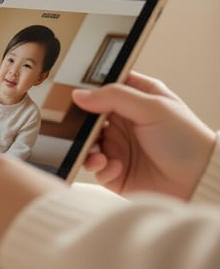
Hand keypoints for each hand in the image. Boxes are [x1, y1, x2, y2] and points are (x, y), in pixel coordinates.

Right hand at [73, 71, 214, 200]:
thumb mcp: (153, 108)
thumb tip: (78, 94)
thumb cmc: (186, 140)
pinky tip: (114, 167)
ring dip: (87, 147)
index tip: (69, 92)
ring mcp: (119, 146)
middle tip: (77, 127)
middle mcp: (124, 121)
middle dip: (80, 123)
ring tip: (98, 153)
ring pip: (87, 142)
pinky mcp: (115, 171)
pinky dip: (98, 167)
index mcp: (136, 98)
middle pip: (89, 116)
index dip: (86, 88)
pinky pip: (94, 166)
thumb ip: (114, 97)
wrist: (199, 182)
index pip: (104, 86)